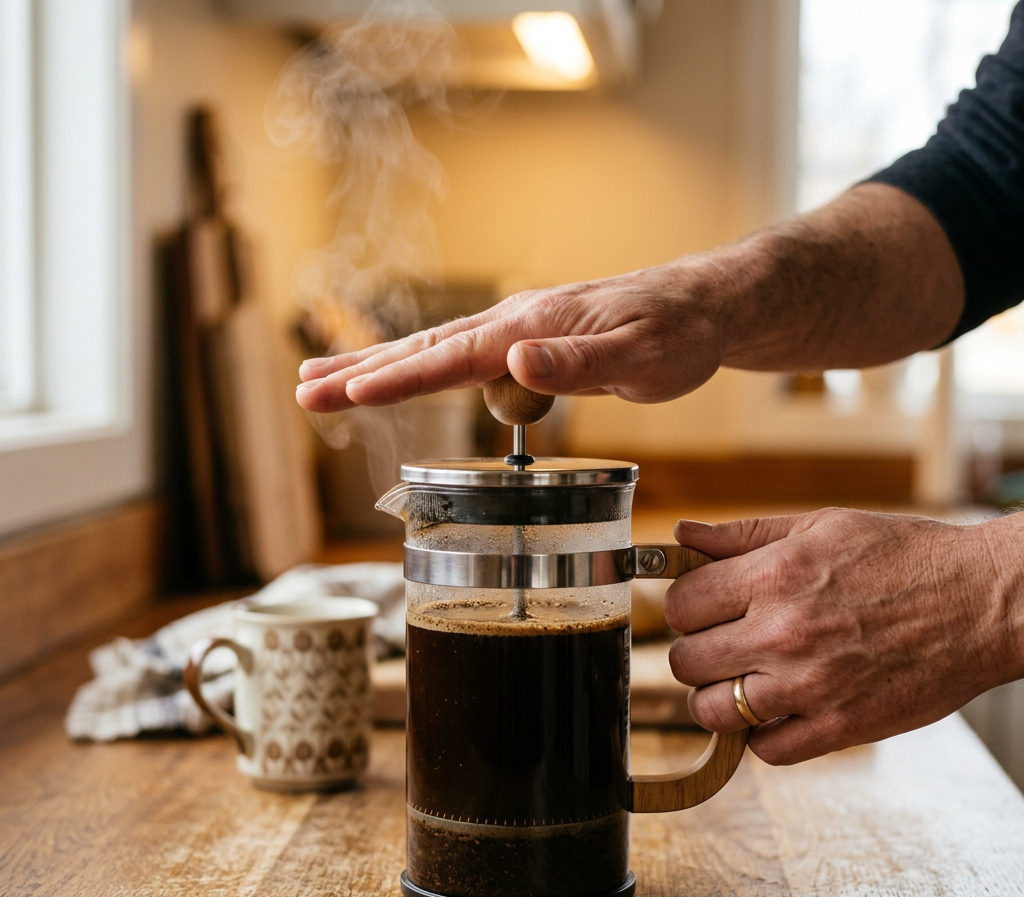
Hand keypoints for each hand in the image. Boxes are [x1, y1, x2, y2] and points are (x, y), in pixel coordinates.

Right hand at [294, 259, 732, 411]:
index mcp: (531, 328)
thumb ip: (579, 364)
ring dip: (373, 367)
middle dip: (359, 372)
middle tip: (302, 389)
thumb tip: (515, 363)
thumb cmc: (677, 335)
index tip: (347, 394)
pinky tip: (397, 376)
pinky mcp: (525, 343)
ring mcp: (515, 331)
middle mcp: (513, 324)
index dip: (397, 380)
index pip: (451, 358)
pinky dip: (415, 368)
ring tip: (321, 380)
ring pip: (431, 351)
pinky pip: (459, 359)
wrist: (701, 308)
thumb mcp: (643, 357)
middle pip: (422, 349)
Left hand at [665, 508, 1023, 764]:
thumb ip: (742, 534)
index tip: (702, 610)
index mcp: (774, 575)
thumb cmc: (904, 556)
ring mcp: (812, 684)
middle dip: (695, 652)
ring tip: (741, 681)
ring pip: (712, 712)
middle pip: (685, 660)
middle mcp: (784, 631)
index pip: (680, 605)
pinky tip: (779, 709)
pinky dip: (762, 735)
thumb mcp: (820, 526)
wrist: (985, 601)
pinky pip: (766, 750)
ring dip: (716, 699)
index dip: (684, 608)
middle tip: (721, 646)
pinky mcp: (843, 726)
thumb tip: (680, 533)